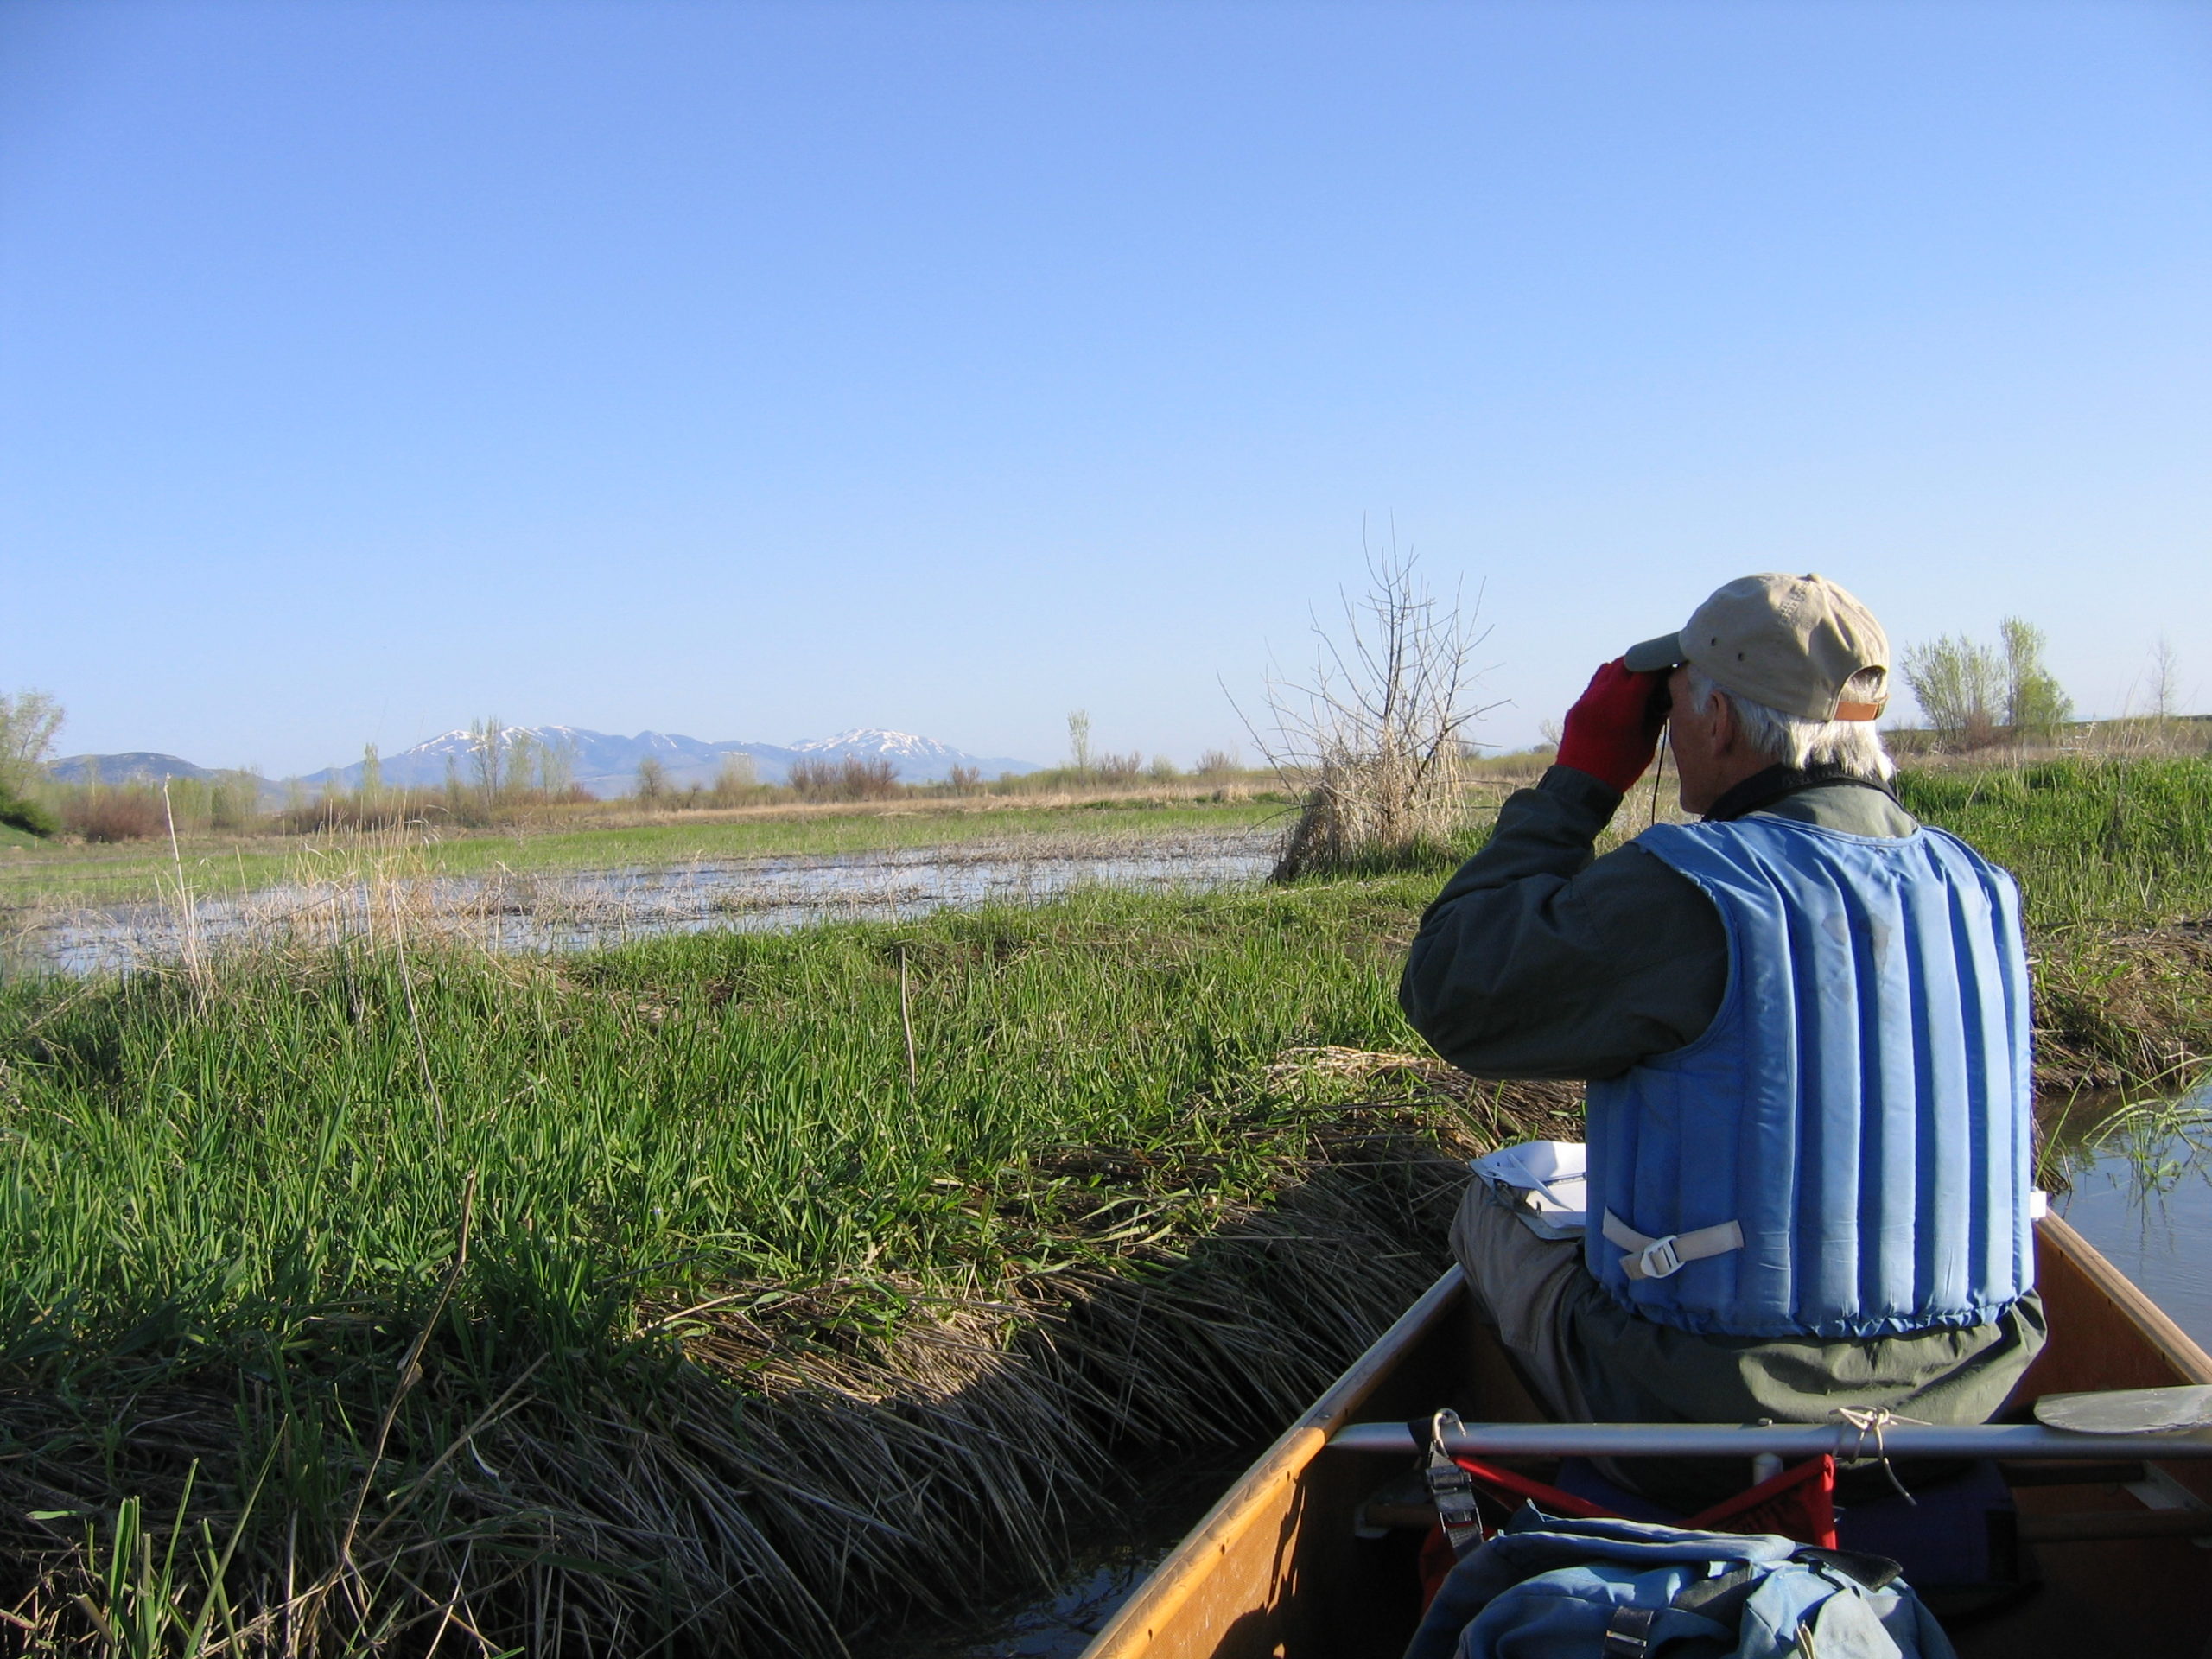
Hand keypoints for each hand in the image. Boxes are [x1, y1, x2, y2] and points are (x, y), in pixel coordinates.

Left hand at [1557, 658, 1669, 792]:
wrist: (1580, 785)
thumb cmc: (1619, 768)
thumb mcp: (1646, 744)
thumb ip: (1655, 716)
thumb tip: (1663, 696)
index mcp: (1625, 704)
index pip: (1646, 670)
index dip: (1660, 668)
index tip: (1669, 670)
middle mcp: (1603, 695)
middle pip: (1626, 663)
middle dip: (1642, 664)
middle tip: (1653, 675)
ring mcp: (1586, 699)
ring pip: (1607, 669)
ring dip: (1623, 670)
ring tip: (1634, 684)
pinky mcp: (1576, 707)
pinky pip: (1594, 684)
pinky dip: (1607, 683)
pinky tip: (1616, 697)